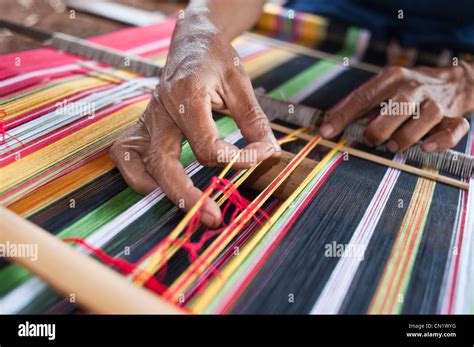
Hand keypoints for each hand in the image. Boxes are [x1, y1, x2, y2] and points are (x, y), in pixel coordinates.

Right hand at [110, 13, 279, 227]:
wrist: (191, 40)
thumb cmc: (216, 59)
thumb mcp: (242, 86)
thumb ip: (255, 123)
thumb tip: (270, 155)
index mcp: (187, 96)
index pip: (209, 147)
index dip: (237, 161)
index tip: (261, 156)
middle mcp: (161, 110)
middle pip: (165, 164)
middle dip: (188, 197)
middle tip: (213, 219)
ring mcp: (146, 118)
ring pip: (139, 164)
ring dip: (160, 190)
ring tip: (188, 205)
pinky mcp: (141, 125)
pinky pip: (126, 156)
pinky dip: (138, 176)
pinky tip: (159, 185)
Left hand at [320, 65, 472, 151]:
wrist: (453, 81)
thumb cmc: (406, 89)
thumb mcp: (381, 88)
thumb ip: (355, 105)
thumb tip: (326, 126)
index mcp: (392, 78)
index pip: (364, 96)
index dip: (343, 116)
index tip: (325, 133)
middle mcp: (415, 87)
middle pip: (399, 105)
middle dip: (380, 128)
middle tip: (370, 140)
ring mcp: (436, 102)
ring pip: (427, 117)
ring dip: (407, 136)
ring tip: (393, 146)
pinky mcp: (454, 117)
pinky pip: (454, 130)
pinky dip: (441, 141)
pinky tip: (425, 148)